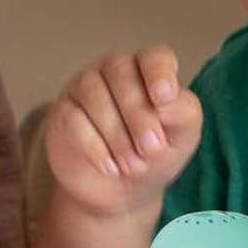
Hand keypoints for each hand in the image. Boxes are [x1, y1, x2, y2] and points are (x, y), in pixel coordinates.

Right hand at [44, 46, 202, 217]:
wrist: (118, 190)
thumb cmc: (153, 153)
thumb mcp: (181, 137)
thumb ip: (184, 113)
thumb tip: (168, 102)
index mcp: (150, 70)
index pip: (154, 56)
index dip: (158, 72)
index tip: (164, 97)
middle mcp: (116, 70)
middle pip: (121, 71)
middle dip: (138, 113)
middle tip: (150, 148)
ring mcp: (84, 87)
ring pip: (93, 92)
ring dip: (116, 133)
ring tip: (131, 165)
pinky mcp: (63, 111)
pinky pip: (73, 118)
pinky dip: (94, 146)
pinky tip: (109, 166)